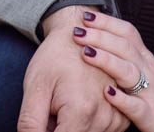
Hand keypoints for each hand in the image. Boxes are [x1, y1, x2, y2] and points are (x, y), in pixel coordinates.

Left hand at [17, 6, 127, 131]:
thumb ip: (31, 124)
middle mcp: (105, 117)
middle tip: (53, 104)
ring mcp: (117, 117)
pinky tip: (80, 105)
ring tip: (66, 101)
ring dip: (74, 128)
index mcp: (82, 111)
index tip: (44, 115)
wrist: (78, 31)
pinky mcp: (122, 116)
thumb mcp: (35, 88)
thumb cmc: (54, 57)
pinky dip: (88, 126)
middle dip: (59, 128)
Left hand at [75, 13, 153, 131]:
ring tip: (86, 53)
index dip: (107, 22)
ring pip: (129, 71)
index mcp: (144, 57)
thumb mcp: (142, 68)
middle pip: (125, 47)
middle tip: (78, 32)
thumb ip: (123, 53)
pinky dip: (121, 99)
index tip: (86, 15)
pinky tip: (106, 92)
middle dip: (100, 37)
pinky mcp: (149, 114)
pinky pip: (135, 105)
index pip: (127, 32)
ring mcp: (150, 92)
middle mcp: (148, 70)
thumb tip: (95, 33)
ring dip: (107, 60)